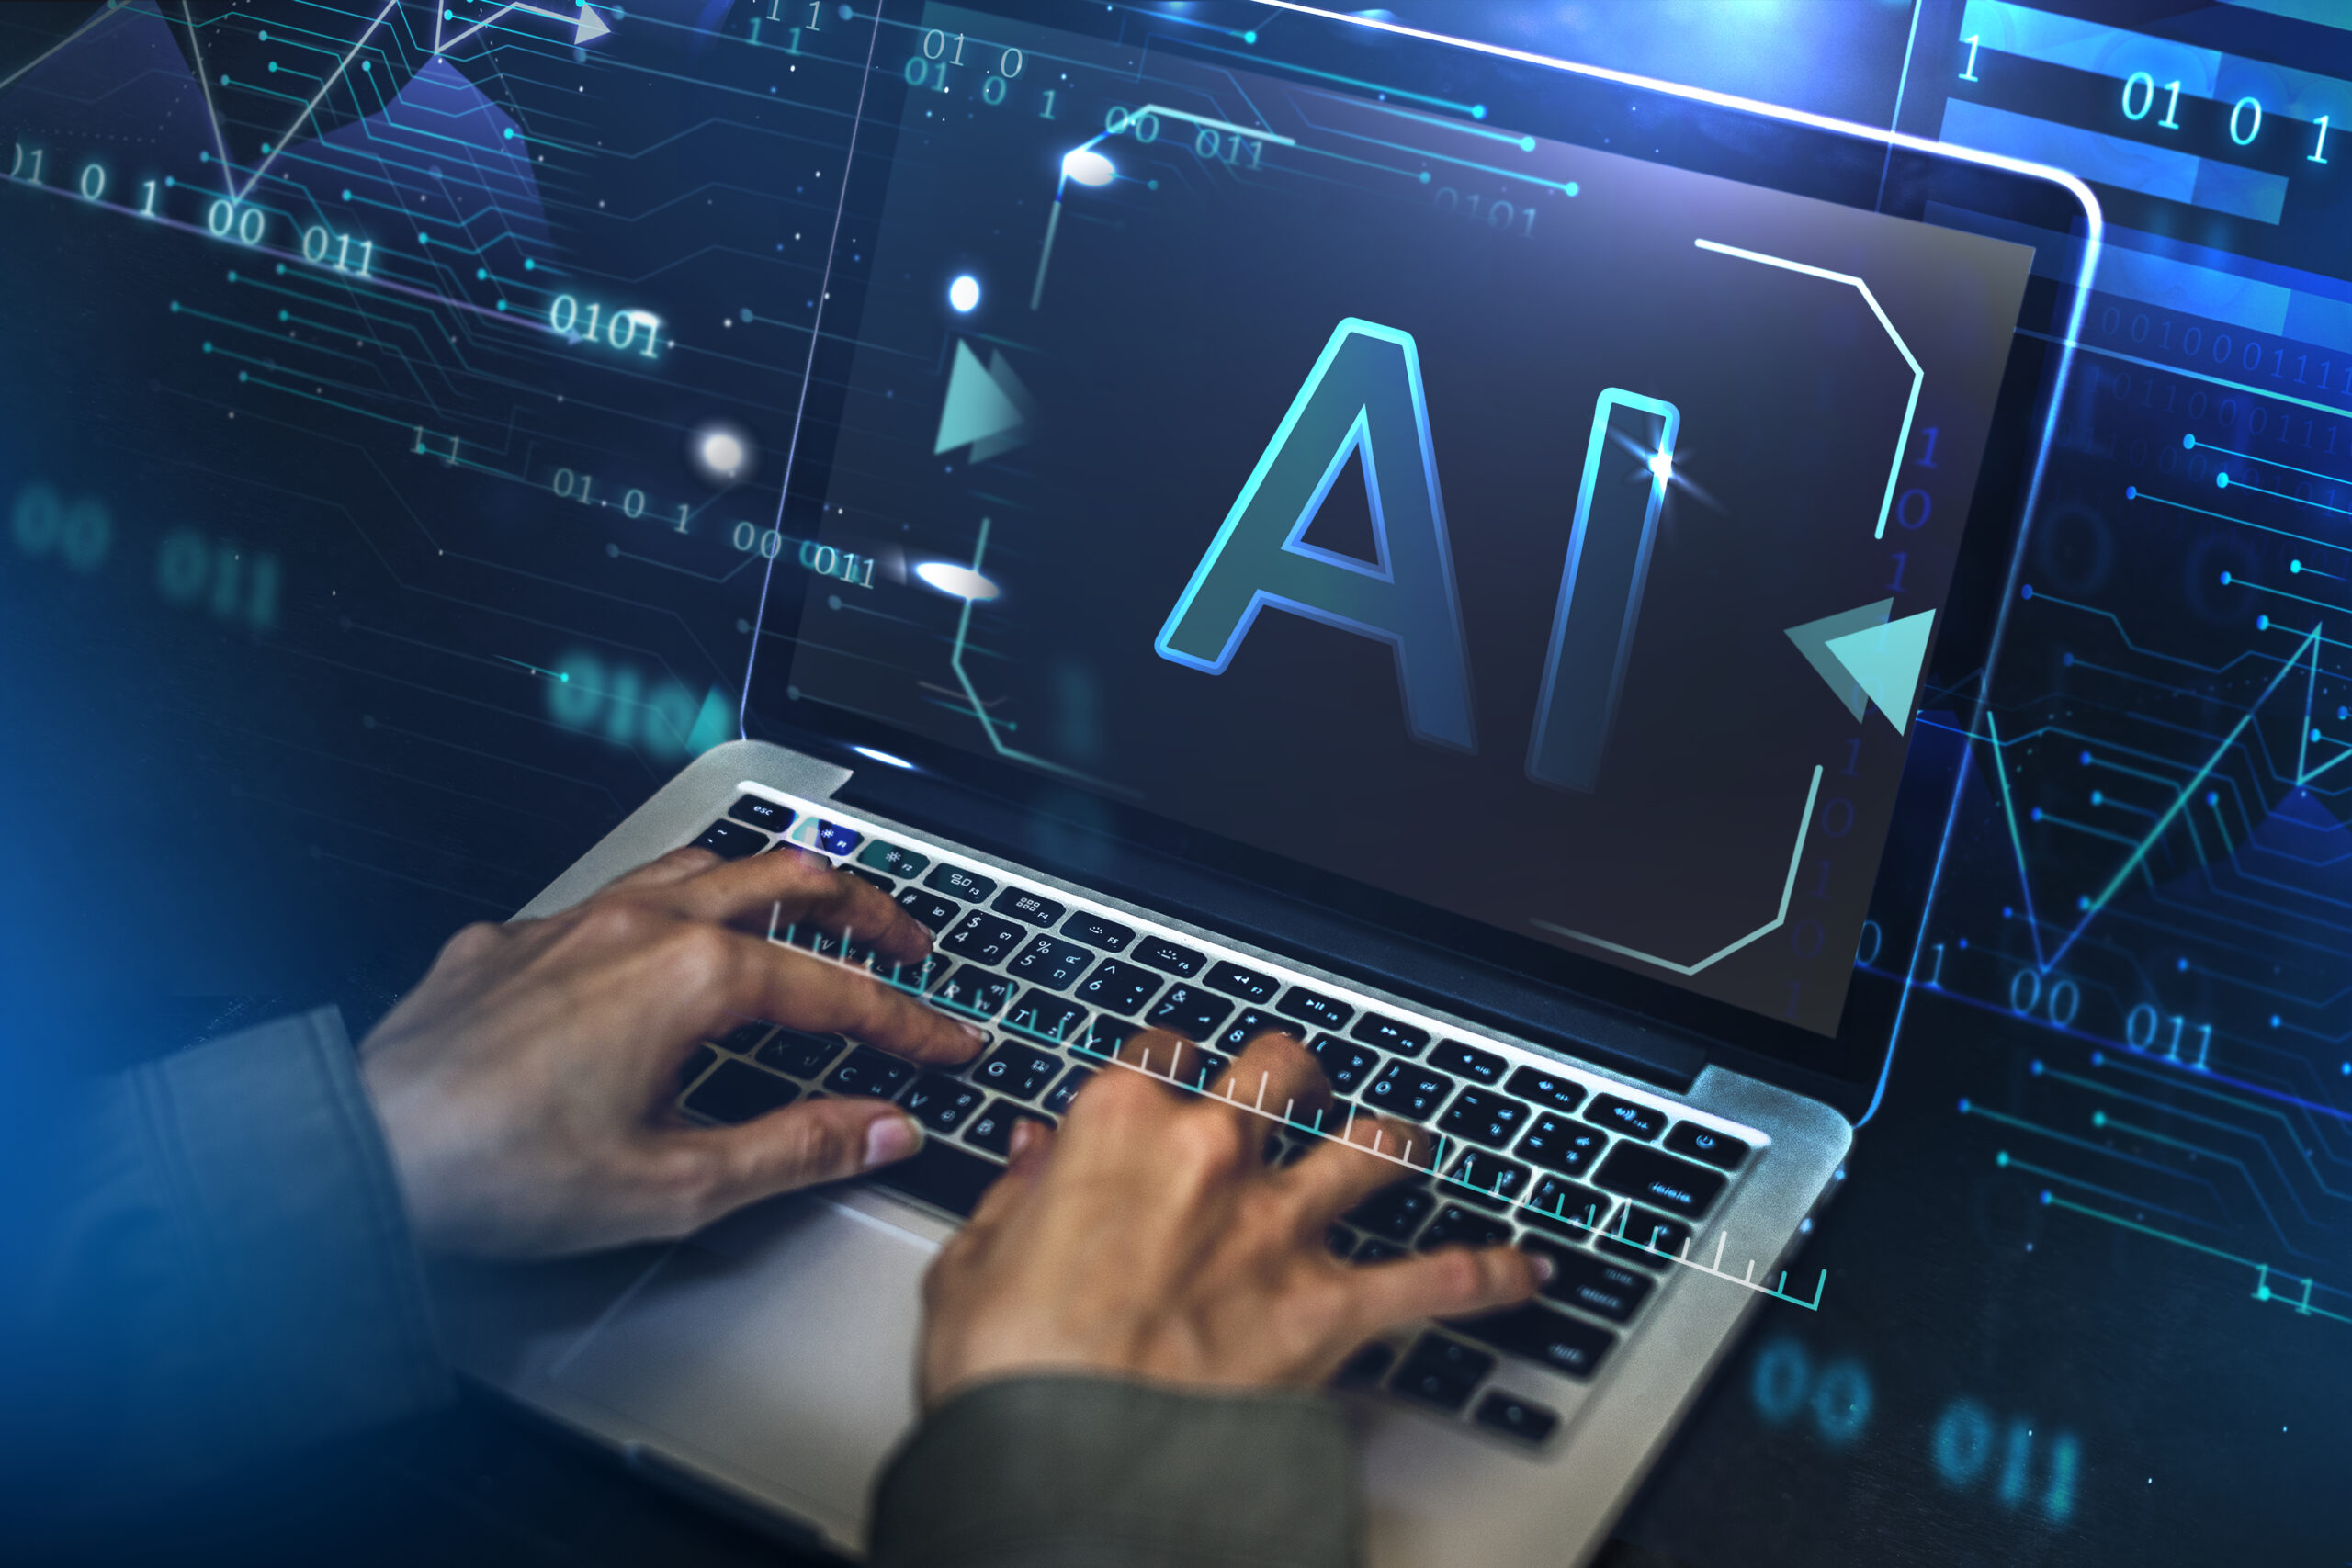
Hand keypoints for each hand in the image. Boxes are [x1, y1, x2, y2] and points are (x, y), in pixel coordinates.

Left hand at [360, 844, 984, 1258]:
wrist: (357, 1154)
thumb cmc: (496, 1175)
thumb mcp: (673, 1185)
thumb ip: (795, 1149)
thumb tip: (880, 1129)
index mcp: (691, 978)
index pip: (837, 990)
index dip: (909, 1019)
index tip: (951, 1040)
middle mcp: (637, 926)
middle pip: (785, 879)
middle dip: (862, 907)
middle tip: (906, 943)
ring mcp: (571, 921)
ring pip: (699, 864)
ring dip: (769, 882)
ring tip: (805, 909)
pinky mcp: (513, 939)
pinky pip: (613, 895)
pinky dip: (669, 907)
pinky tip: (660, 947)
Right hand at [917, 1030, 1542, 1405]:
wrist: (1064, 1466)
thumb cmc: (1007, 1374)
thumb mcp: (968, 1265)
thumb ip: (1012, 1199)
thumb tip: (1031, 1163)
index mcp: (1116, 1128)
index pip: (1161, 1049)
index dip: (1171, 1061)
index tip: (1172, 1078)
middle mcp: (1210, 1157)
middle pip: (1281, 1068)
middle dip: (1293, 1071)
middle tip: (1294, 1086)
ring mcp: (1278, 1230)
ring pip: (1371, 1149)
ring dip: (1391, 1145)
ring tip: (1401, 1146)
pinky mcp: (1330, 1310)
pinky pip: (1437, 1281)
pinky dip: (1487, 1275)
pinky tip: (1521, 1271)